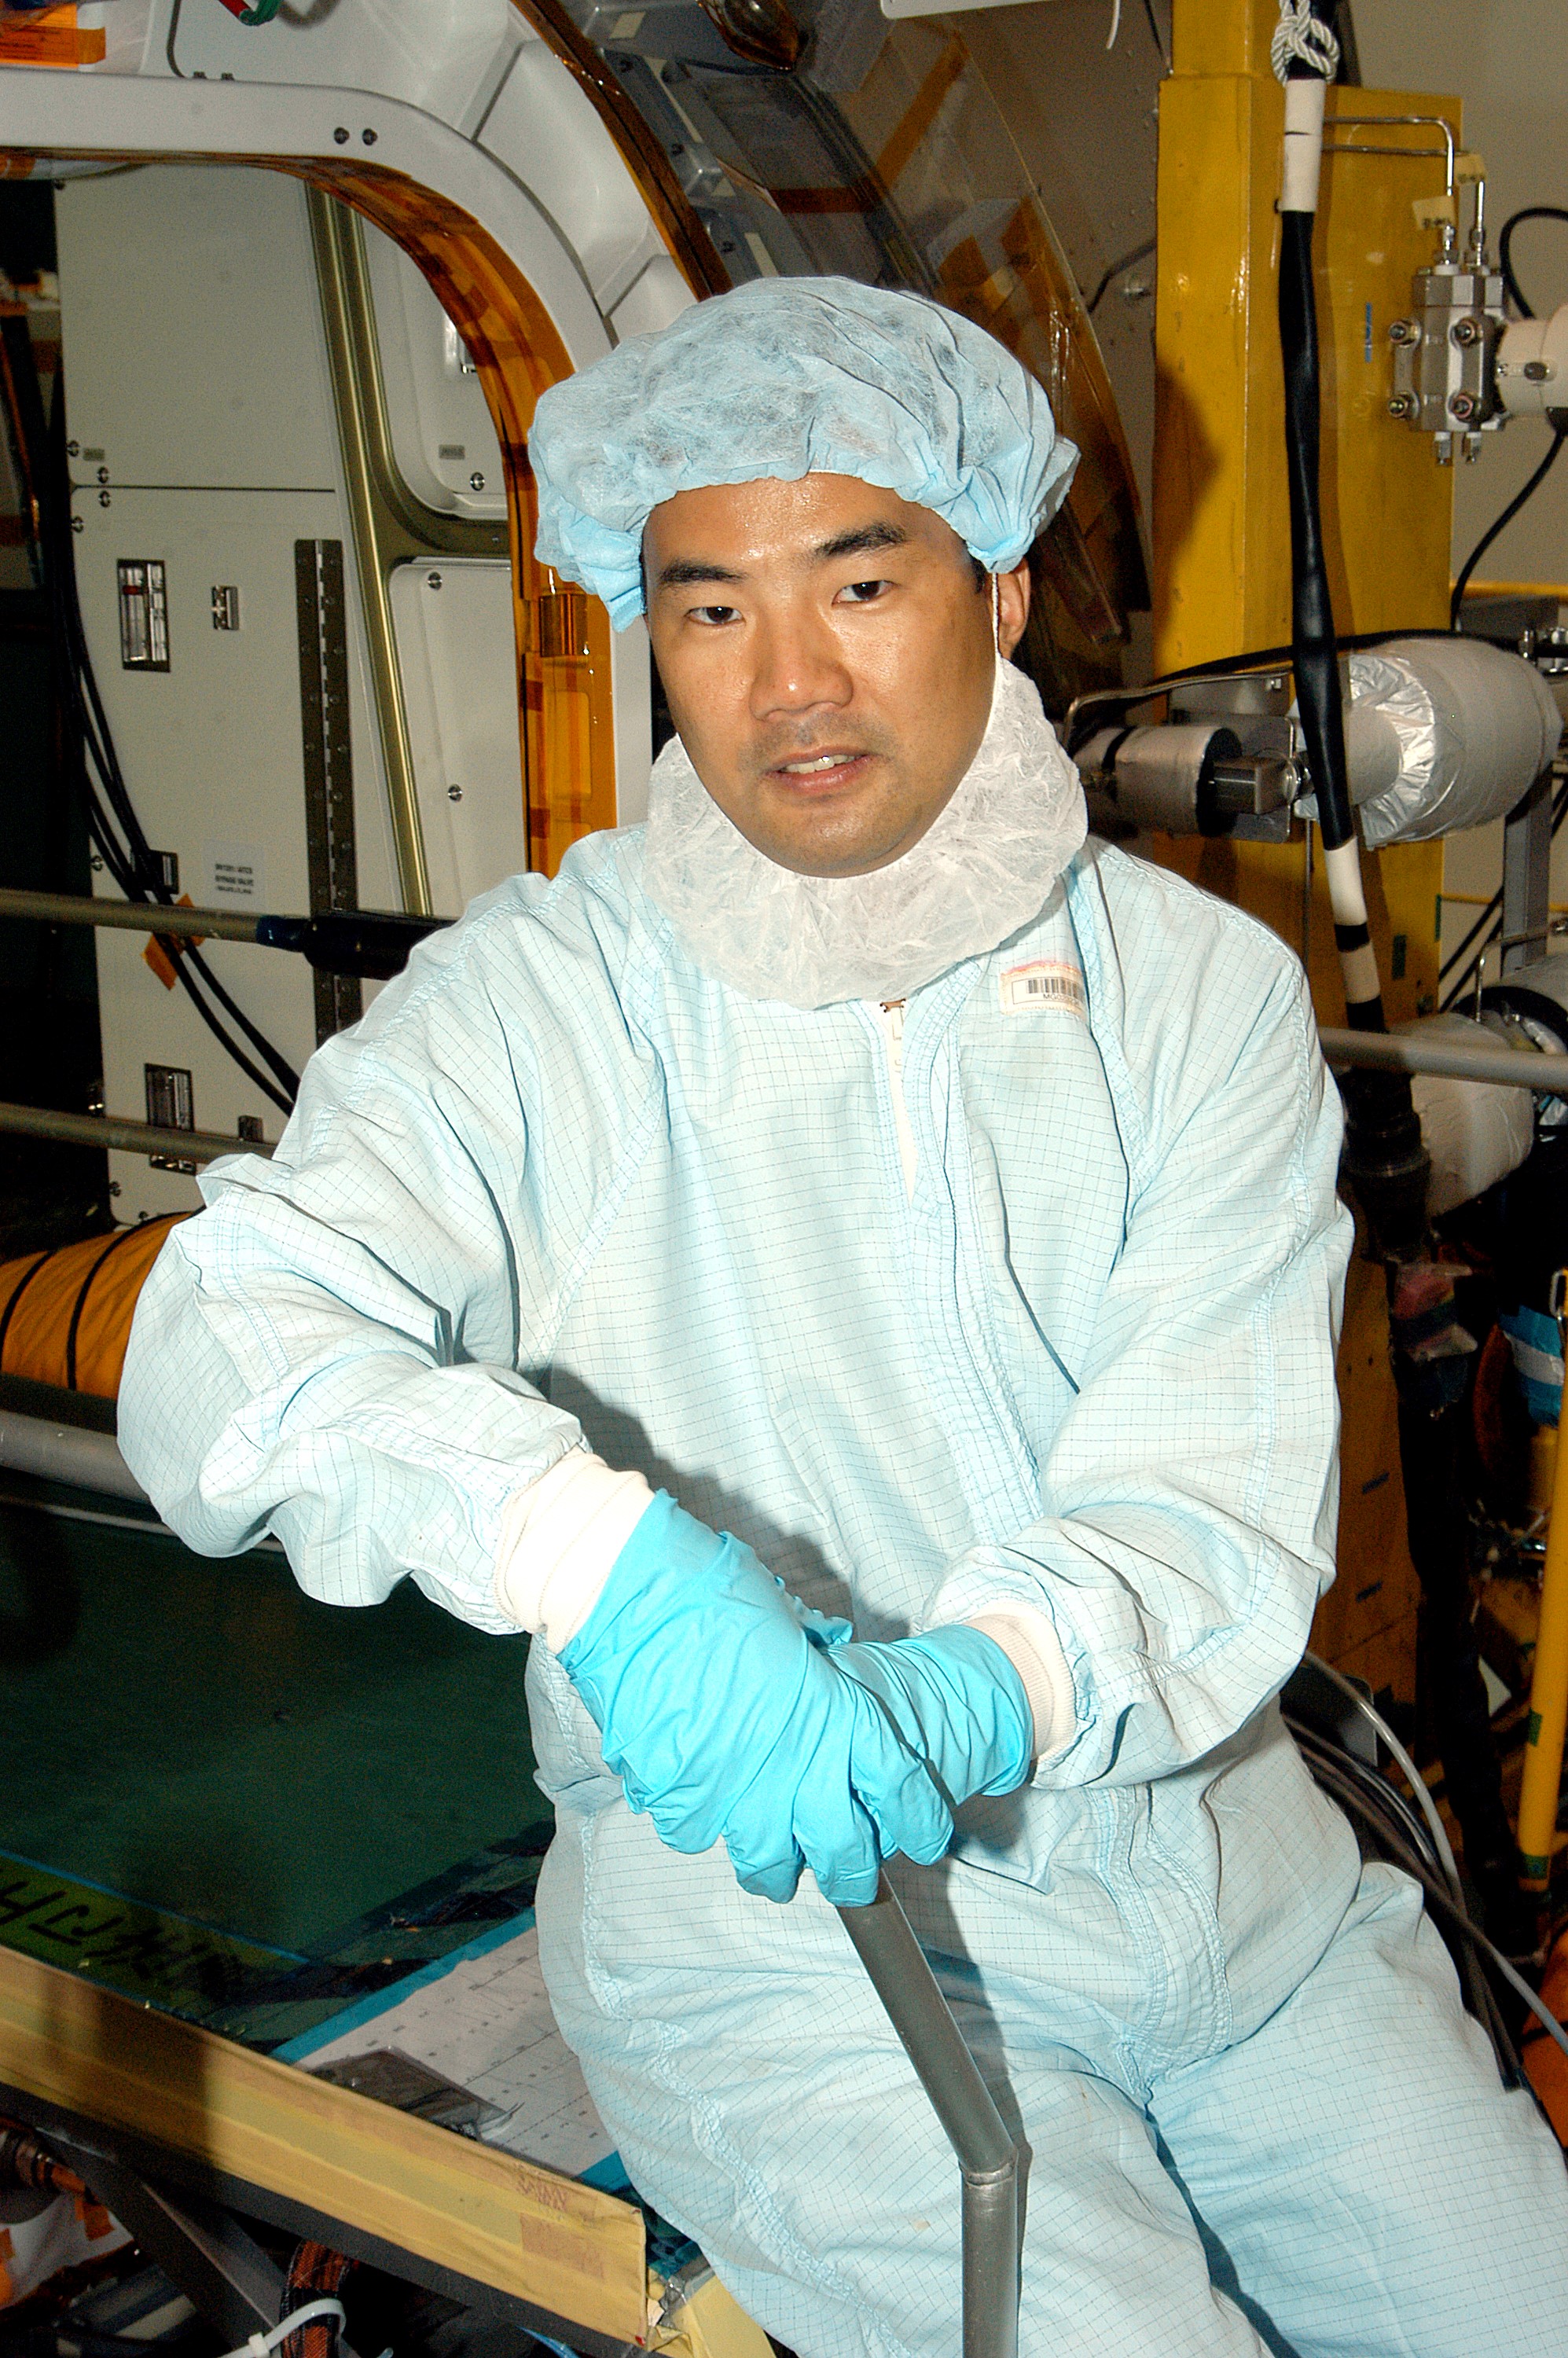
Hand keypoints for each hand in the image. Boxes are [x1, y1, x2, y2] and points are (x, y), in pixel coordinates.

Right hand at [557, 1494, 1031, 1902]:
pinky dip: (701, 1830)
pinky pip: (698, 1836)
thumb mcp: (791, 1624)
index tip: (925, 1837)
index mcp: (838, 1713)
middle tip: (851, 1881)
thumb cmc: (718, 1592)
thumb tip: (827, 1654)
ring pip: (770, 1862)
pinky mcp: (681, 1798)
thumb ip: (815, 1660)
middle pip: (844, 1851)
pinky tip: (702, 1814)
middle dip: (852, 1877)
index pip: (901, 1786)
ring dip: (775, 1873)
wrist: (640, 1598)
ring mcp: (737, 1790)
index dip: (920, 1821)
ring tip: (774, 1875)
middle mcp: (797, 1763)